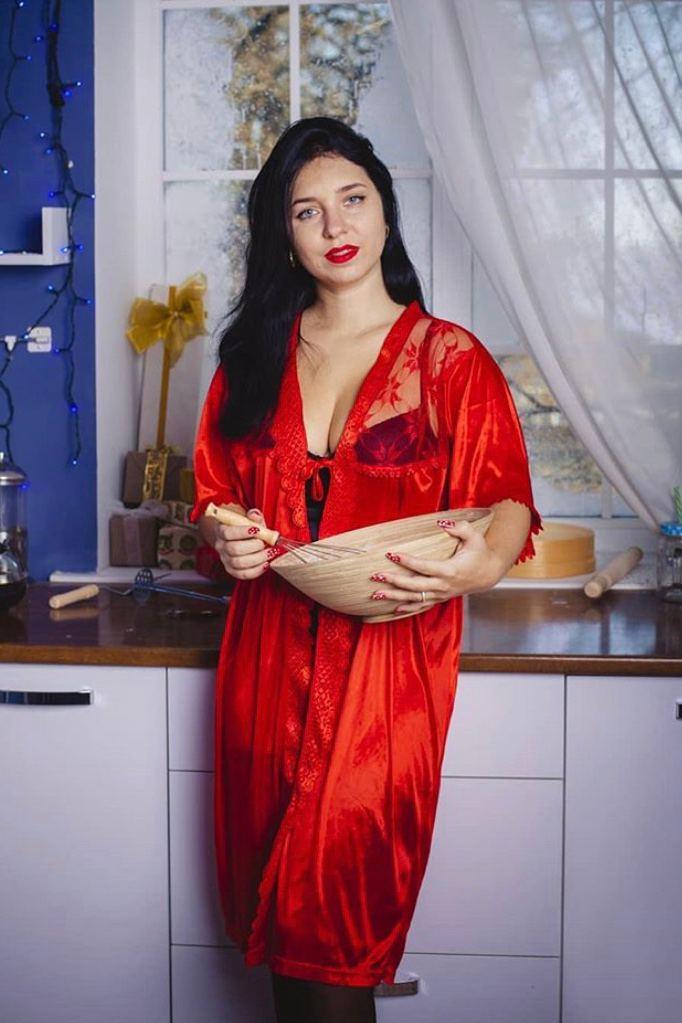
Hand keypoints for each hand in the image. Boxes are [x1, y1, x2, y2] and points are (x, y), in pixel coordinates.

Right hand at [213, 507, 276, 580]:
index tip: (257, 530)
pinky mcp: (232, 570)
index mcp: (222, 530)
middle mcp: (221, 546)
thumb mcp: (249, 518)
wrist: (242, 537)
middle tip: (265, 543)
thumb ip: (253, 516)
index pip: (227, 533)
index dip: (242, 532)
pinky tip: (266, 564)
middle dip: (253, 546)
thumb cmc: (246, 526)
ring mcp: (226, 559)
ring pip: (238, 563)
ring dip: (258, 558)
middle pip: (233, 549)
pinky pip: (243, 574)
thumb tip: (254, 515)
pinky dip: (257, 570)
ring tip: (269, 553)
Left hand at [368, 518, 505, 612]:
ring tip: (375, 594)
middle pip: (415, 586)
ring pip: (415, 599)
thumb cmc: (480, 553)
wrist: (488, 574)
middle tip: (376, 575)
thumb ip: (459, 528)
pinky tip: (393, 607)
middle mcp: (444, 585)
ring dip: (394, 596)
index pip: (424, 567)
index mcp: (450, 570)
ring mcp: (441, 594)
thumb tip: (442, 523)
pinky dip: (407, 608)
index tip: (391, 554)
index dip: (407, 561)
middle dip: (394, 581)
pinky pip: (422, 606)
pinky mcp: (440, 598)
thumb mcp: (474, 537)